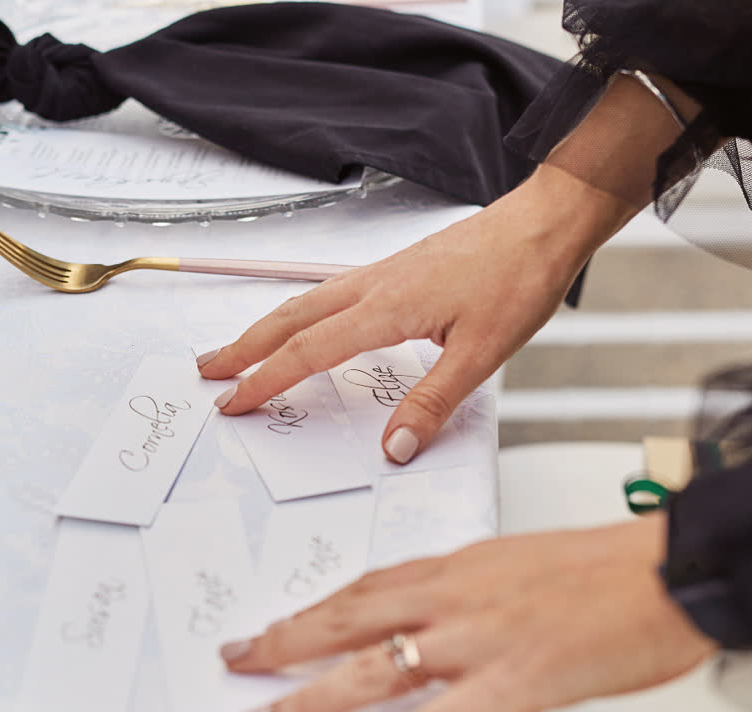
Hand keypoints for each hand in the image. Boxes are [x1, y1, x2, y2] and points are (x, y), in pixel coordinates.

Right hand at [197, 166, 634, 463]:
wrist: (545, 223)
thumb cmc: (518, 277)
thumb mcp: (482, 354)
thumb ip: (433, 403)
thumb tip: (394, 448)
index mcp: (385, 308)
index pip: (308, 352)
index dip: (265, 381)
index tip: (234, 403)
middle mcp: (372, 286)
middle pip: (289, 320)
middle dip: (243, 348)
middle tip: (206, 372)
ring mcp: (381, 274)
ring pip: (304, 302)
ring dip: (265, 328)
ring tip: (237, 349)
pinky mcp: (396, 270)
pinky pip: (329, 293)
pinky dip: (299, 314)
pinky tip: (304, 324)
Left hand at [222, 514, 716, 711]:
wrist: (678, 569)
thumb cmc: (615, 572)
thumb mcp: (527, 566)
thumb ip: (475, 592)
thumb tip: (440, 622)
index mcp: (460, 565)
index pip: (365, 586)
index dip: (312, 609)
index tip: (273, 626)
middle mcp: (455, 596)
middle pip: (346, 618)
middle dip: (282, 643)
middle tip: (235, 664)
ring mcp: (478, 638)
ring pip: (369, 669)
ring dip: (306, 699)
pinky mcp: (512, 681)